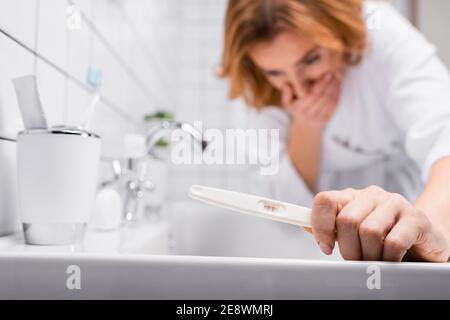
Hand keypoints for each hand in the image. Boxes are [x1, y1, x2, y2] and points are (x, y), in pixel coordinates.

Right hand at [281, 72, 340, 128]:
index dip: (320, 85)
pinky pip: (334, 106)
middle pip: (322, 98)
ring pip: (329, 101)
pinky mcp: (326, 120)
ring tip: (338, 78)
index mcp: (298, 109)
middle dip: (329, 84)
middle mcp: (308, 115)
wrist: (305, 126)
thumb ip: (286, 94)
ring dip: (335, 88)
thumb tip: (287, 85)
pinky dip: (338, 95)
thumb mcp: (287, 103)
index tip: (326, 74)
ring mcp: (318, 118)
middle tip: (334, 74)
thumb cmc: (296, 110)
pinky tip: (338, 87)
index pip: (311, 96)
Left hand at [308, 186, 449, 261]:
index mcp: (352, 197)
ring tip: (376, 260)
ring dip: (369, 255)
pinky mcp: (416, 219)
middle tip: (357, 259)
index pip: (325, 200)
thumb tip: (304, 224)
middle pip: (346, 220)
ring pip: (369, 231)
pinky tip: (392, 259)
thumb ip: (331, 228)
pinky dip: (389, 258)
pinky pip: (393, 242)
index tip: (324, 247)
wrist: (425, 240)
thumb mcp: (354, 232)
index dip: (320, 226)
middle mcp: (372, 195)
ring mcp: (395, 204)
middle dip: (348, 248)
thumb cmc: (385, 237)